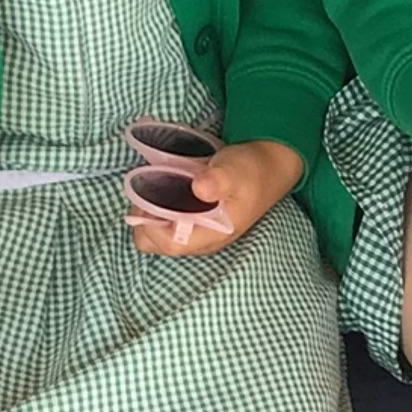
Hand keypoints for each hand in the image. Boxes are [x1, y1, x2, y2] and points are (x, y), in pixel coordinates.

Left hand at [128, 136, 302, 256]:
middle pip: (158, 245)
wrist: (268, 167)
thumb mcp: (235, 170)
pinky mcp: (195, 222)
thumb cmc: (251, 171)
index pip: (171, 244)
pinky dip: (157, 209)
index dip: (151, 226)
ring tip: (152, 187)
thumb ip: (218, 179)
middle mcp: (203, 239)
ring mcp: (198, 232)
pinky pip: (166, 224)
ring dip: (149, 214)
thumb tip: (199, 188)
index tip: (143, 200)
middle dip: (145, 220)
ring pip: (158, 235)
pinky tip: (161, 189)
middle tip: (145, 191)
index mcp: (213, 234)